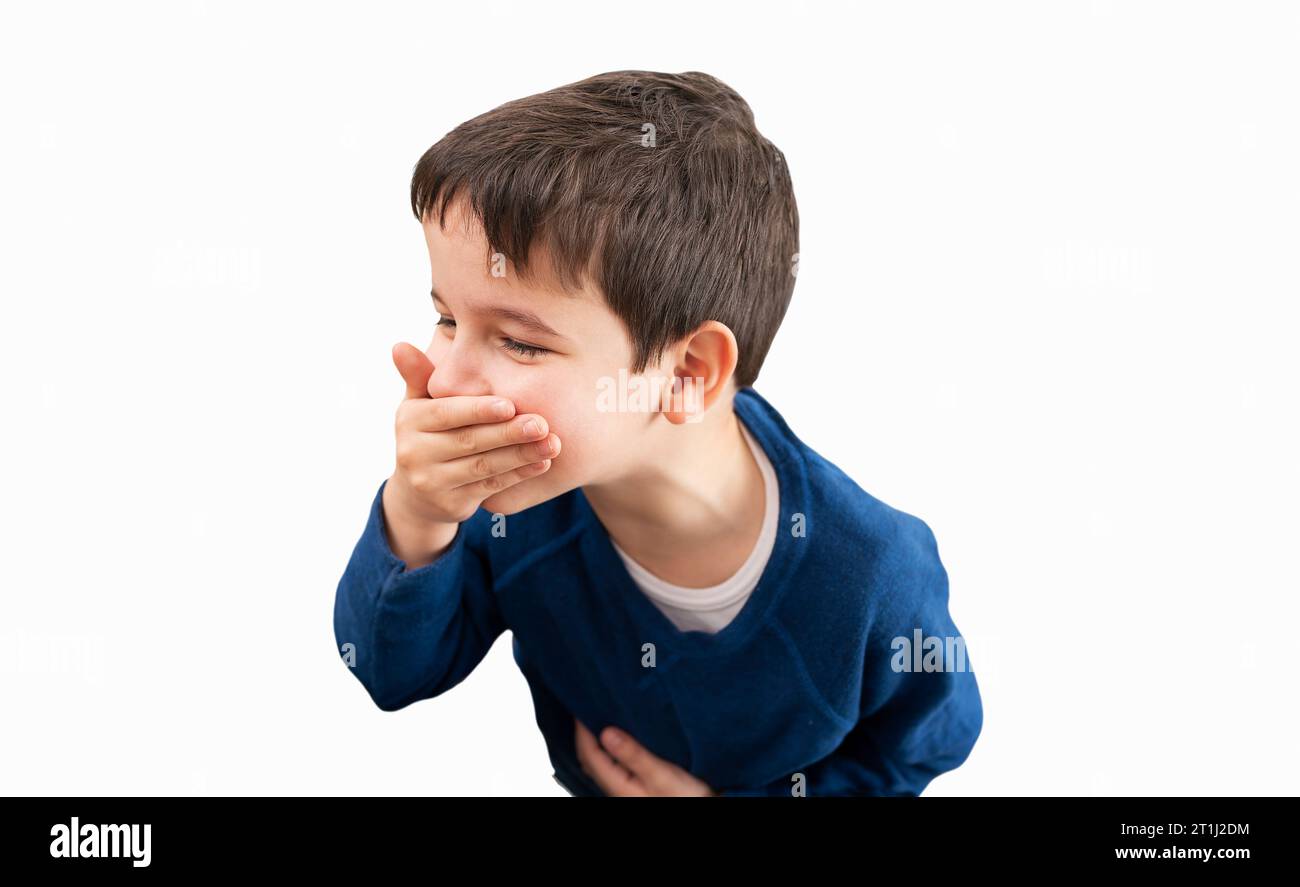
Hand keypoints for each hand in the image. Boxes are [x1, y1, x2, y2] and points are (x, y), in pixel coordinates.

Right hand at [382, 342, 561, 567]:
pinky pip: (491, 487)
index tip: (509, 405)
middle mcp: (414, 453)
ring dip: (521, 455)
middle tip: (542, 424)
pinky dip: (519, 474)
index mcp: (409, 421)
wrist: (418, 492)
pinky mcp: (452, 504)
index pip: (446, 413)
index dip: (478, 410)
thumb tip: (399, 345)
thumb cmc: (428, 433)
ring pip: (483, 466)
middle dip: (508, 432)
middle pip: (468, 441)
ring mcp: (432, 482)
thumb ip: (419, 375)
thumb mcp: (419, 403)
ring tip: (552, 443)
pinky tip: (542, 463)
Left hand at [574, 718, 716, 796]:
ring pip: (602, 765)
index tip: (581, 705)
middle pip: (592, 760)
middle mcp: (618, 791)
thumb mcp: (662, 774)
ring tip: (601, 720)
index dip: (582, 730)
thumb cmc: (688, 798)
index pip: (590, 754)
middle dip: (586, 735)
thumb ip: (633, 754)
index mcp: (619, 786)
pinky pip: (615, 768)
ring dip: (598, 743)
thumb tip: (605, 732)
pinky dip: (611, 752)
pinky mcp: (637, 791)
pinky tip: (621, 741)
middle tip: (588, 708)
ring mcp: (627, 792)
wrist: (709, 810)